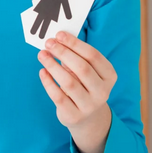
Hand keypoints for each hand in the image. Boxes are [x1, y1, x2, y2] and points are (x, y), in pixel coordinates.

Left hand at [38, 31, 115, 152]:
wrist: (88, 118)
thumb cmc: (84, 84)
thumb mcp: (86, 70)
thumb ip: (76, 56)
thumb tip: (56, 40)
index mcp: (109, 75)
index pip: (93, 56)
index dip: (75, 44)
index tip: (59, 34)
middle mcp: (102, 91)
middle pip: (82, 68)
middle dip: (63, 53)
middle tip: (49, 43)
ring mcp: (89, 106)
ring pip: (69, 82)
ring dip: (53, 65)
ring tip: (42, 54)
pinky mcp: (74, 116)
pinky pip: (59, 97)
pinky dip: (48, 82)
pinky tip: (42, 71)